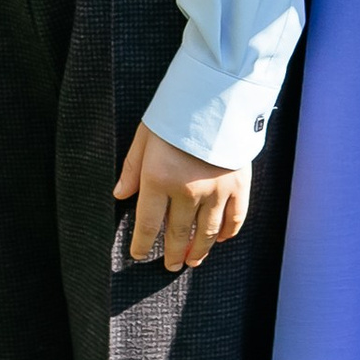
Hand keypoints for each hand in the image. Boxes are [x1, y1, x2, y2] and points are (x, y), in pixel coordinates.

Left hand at [116, 122, 248, 273]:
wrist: (217, 94)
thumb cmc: (175, 113)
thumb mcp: (145, 136)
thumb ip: (132, 168)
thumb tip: (120, 195)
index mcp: (159, 179)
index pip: (148, 224)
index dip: (141, 244)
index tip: (138, 254)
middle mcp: (187, 191)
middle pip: (177, 234)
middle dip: (172, 253)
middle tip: (170, 265)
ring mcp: (216, 190)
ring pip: (206, 232)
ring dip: (198, 251)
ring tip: (193, 261)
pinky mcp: (238, 184)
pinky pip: (234, 218)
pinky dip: (227, 232)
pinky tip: (219, 240)